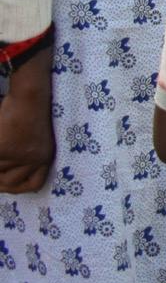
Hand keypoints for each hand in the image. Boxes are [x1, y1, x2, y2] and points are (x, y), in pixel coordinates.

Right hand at [0, 52, 53, 194]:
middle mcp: (35, 159)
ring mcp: (18, 155)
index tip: (7, 187)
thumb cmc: (31, 111)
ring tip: (4, 141)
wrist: (30, 94)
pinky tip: (1, 134)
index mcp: (44, 156)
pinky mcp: (2, 148)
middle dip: (0, 180)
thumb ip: (24, 156)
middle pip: (11, 182)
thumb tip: (4, 174)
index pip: (34, 183)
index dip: (18, 188)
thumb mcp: (34, 138)